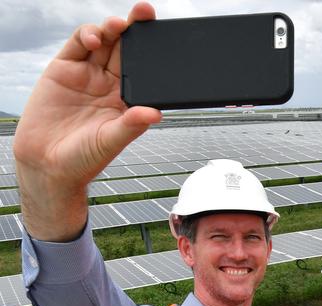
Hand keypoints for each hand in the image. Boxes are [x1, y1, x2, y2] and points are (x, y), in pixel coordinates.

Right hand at [14, 2, 161, 240]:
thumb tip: (155, 113)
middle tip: (146, 12)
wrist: (46, 165)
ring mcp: (87, 75)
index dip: (154, 52)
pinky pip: (78, 45)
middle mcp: (110, 84)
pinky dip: (87, 35)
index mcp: (128, 99)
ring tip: (120, 25)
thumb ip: (130, 125)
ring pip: (104, 42)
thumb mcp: (110, 142)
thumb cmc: (84, 159)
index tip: (165, 38)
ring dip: (113, 29)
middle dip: (137, 28)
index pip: (145, 70)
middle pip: (127, 49)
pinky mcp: (64, 69)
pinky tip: (95, 37)